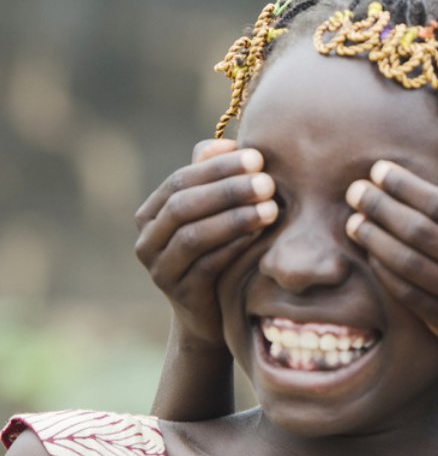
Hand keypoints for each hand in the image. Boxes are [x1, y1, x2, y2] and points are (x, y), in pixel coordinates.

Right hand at [134, 139, 277, 346]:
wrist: (213, 312)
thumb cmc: (220, 250)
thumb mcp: (215, 213)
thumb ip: (214, 178)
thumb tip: (230, 143)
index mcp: (151, 213)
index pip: (180, 180)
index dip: (218, 167)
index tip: (257, 156)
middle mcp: (147, 240)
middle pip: (184, 205)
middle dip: (228, 190)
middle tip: (267, 181)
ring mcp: (160, 270)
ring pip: (193, 235)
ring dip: (235, 217)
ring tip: (272, 208)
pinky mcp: (180, 294)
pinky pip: (206, 265)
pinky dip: (234, 246)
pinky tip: (260, 235)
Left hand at [344, 160, 437, 359]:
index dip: (406, 186)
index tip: (379, 170)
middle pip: (421, 232)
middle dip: (381, 207)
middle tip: (355, 191)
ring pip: (410, 264)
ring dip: (375, 239)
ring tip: (354, 221)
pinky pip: (408, 295)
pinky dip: (384, 272)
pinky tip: (371, 253)